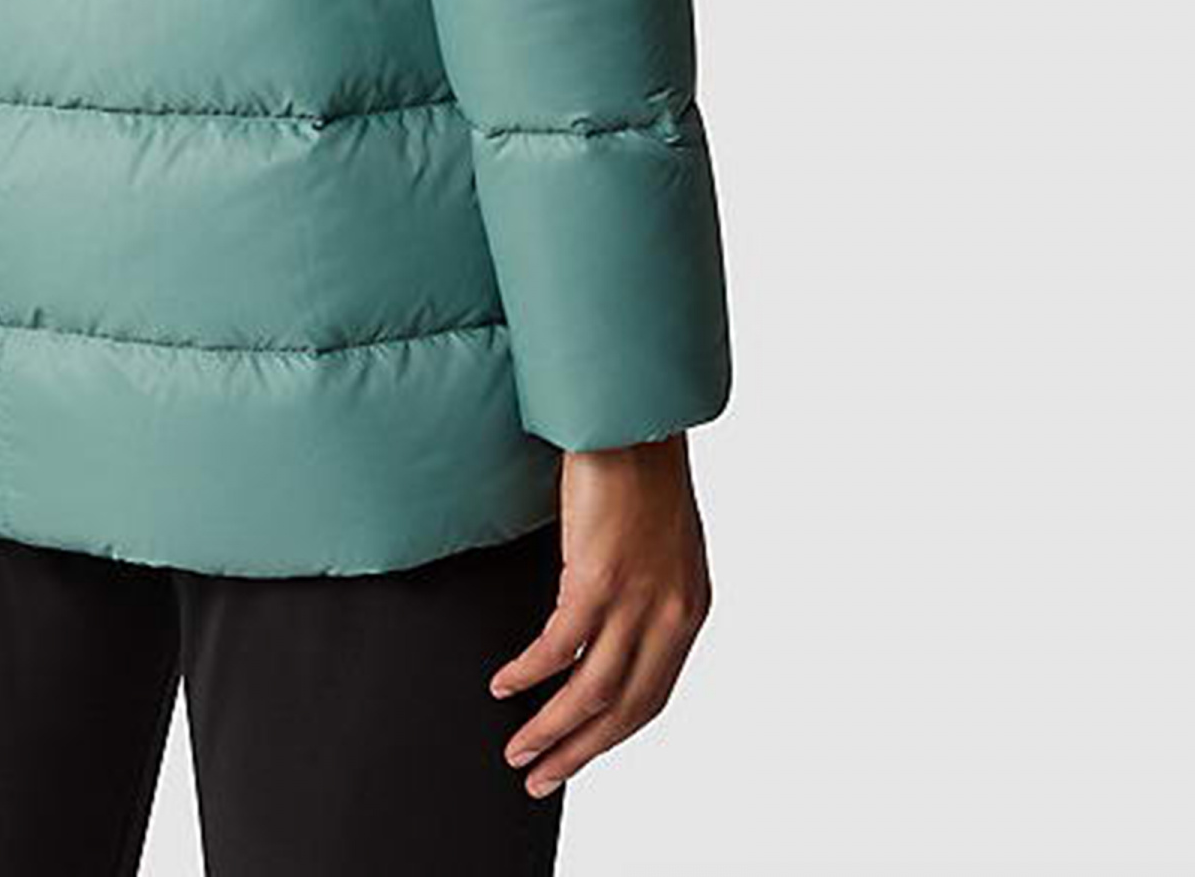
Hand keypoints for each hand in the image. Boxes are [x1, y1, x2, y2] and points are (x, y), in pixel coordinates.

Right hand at [490, 433, 711, 795]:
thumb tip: (602, 627)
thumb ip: (642, 591)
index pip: (652, 696)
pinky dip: (529, 674)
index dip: (612, 734)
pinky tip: (506, 683)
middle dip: (579, 752)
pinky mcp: (599, 580)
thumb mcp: (658, 544)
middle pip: (624, 710)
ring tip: (519, 749)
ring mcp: (637, 601)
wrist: (634, 416)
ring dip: (550, 729)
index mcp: (688, 609)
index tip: (579, 755)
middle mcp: (670, 615)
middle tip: (541, 777)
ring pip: (591, 693)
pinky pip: (558, 648)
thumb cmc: (642, 467)